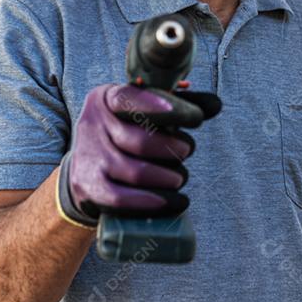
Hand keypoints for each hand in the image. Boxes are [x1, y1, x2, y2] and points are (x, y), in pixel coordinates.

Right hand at [56, 84, 218, 227]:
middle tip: (187, 150)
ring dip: (168, 178)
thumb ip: (176, 106)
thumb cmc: (125, 133)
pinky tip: (175, 201)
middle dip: (173, 149)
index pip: (129, 99)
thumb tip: (216, 104)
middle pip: (139, 141)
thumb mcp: (141, 112)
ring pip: (135, 172)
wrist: (86, 167)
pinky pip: (122, 199)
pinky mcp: (88, 187)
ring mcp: (88, 157)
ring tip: (180, 178)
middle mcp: (92, 125)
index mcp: (106, 99)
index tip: (194, 117)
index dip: (160, 107)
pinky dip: (153, 202)